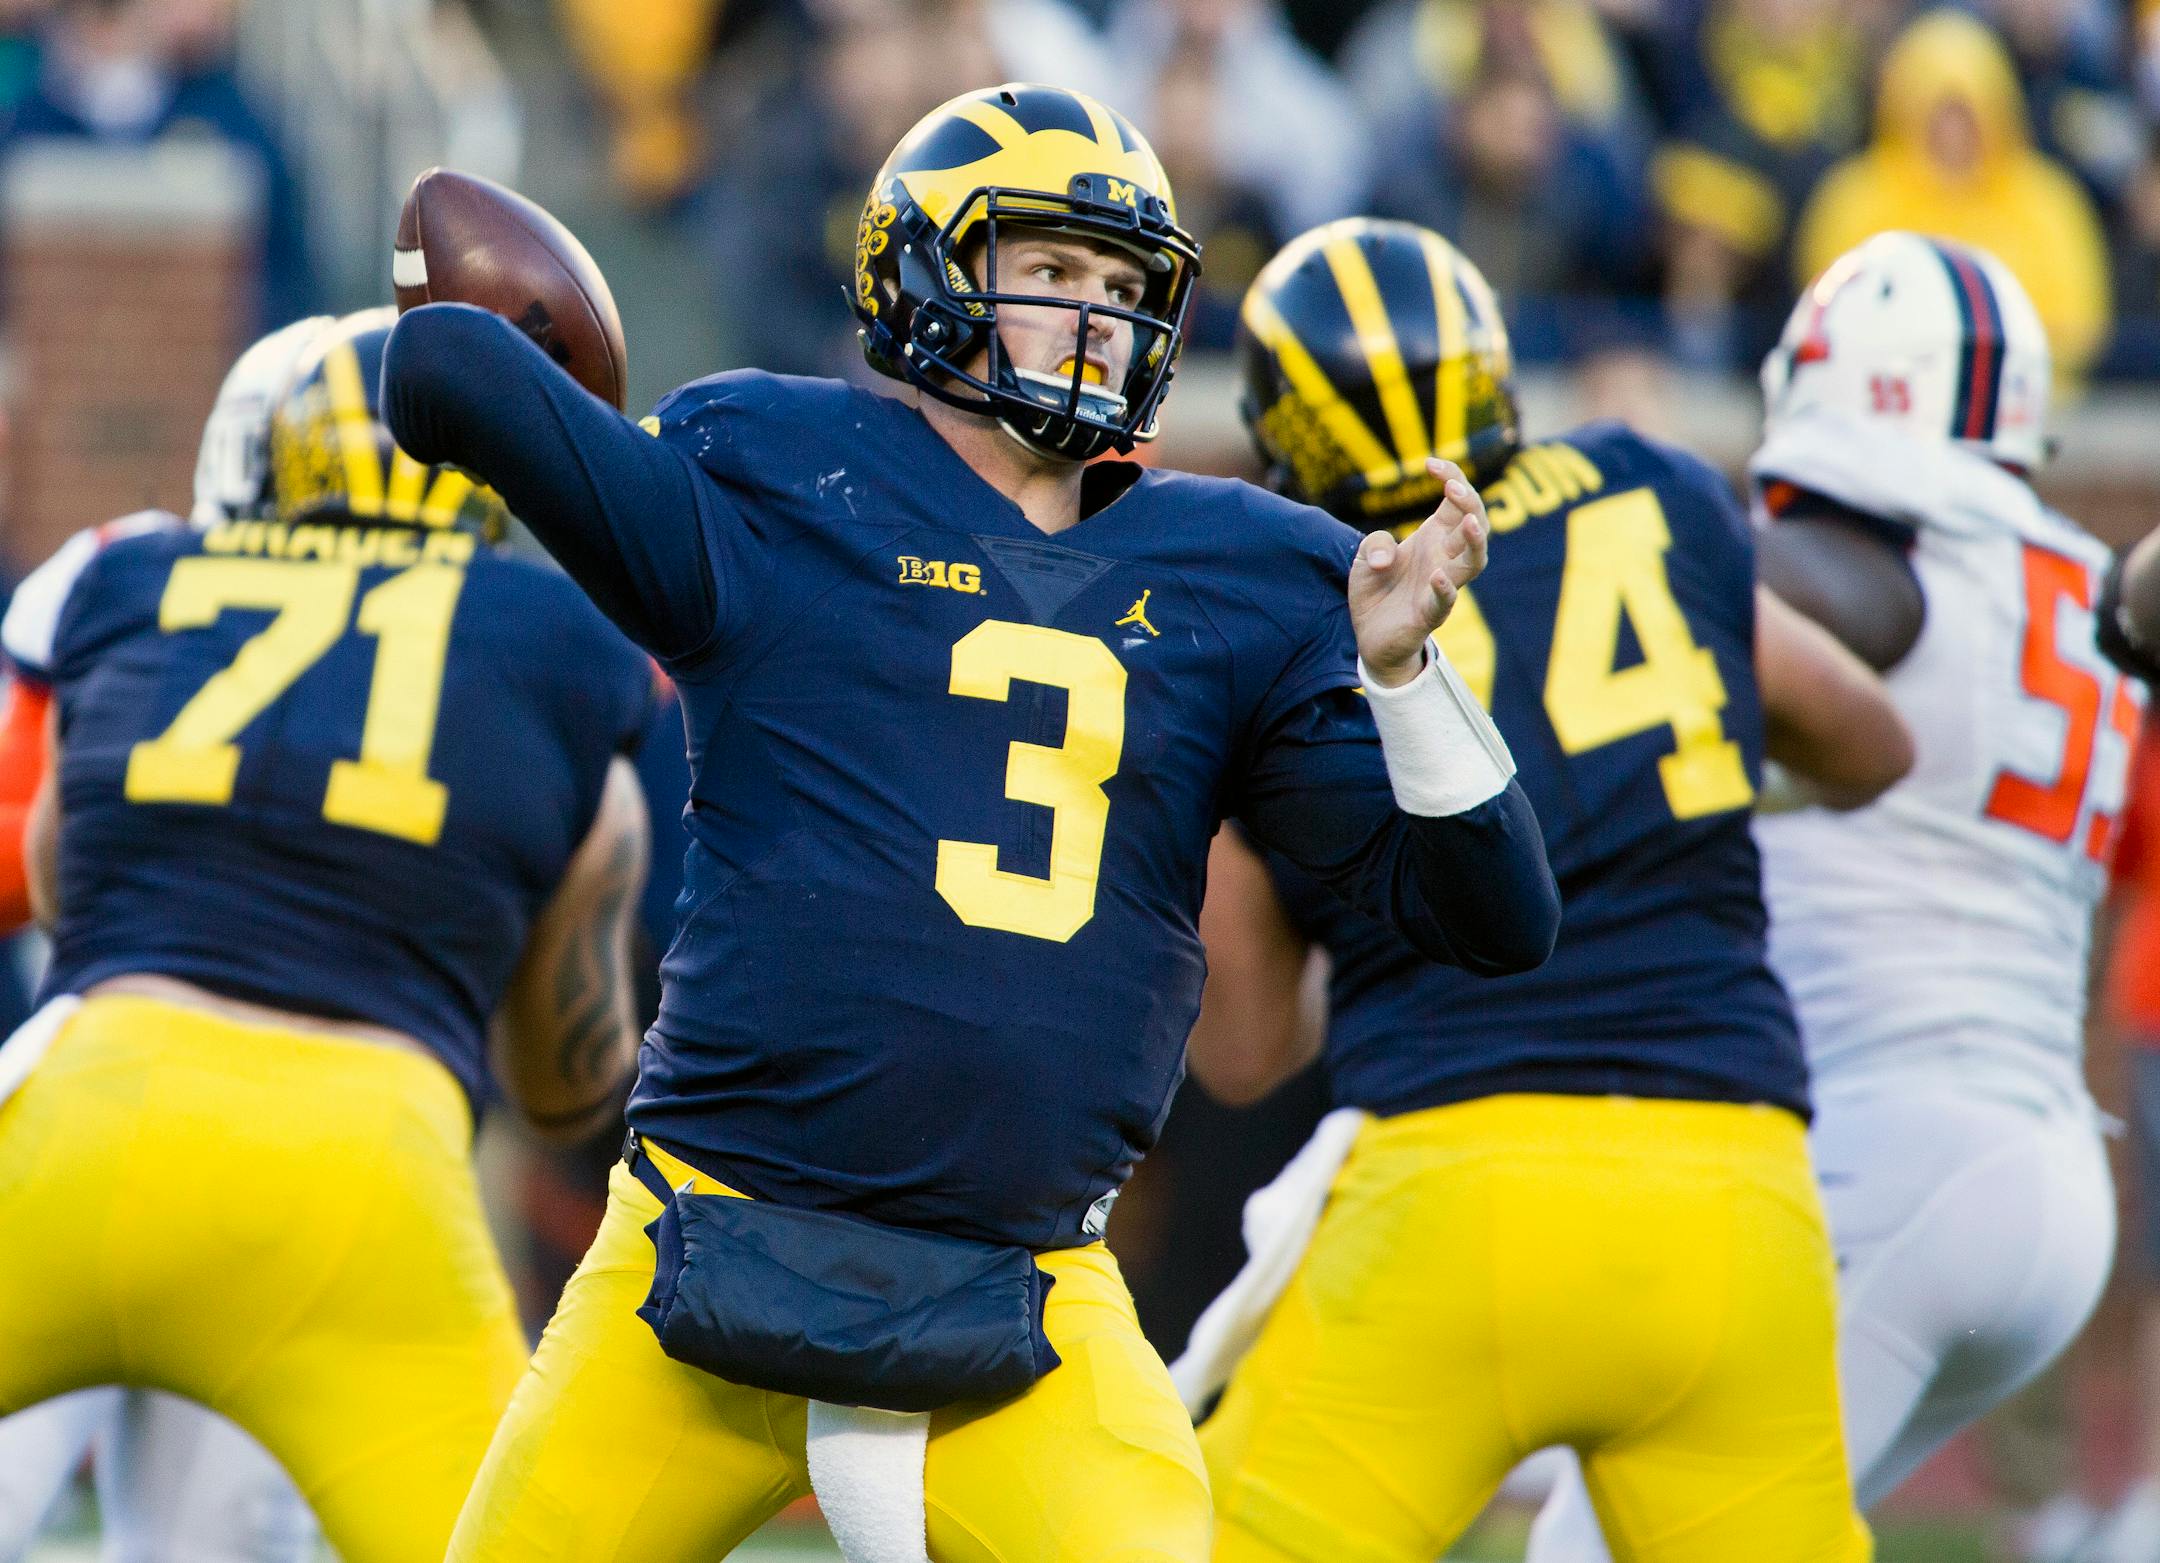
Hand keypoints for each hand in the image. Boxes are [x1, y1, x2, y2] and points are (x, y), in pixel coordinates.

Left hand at [1350, 457, 1488, 686]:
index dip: (1452, 476)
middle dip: (1470, 503)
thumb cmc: (1377, 590)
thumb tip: (1388, 558)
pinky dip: (1445, 588)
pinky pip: (1445, 601)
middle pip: (1475, 525)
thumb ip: (1375, 543)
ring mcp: (1441, 585)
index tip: (1430, 463)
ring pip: (1474, 561)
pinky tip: (1437, 575)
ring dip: (1475, 540)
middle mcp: (1444, 558)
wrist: (1369, 636)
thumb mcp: (1366, 557)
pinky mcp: (1429, 614)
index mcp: (1434, 537)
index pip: (1457, 501)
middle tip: (1452, 487)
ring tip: (1466, 521)